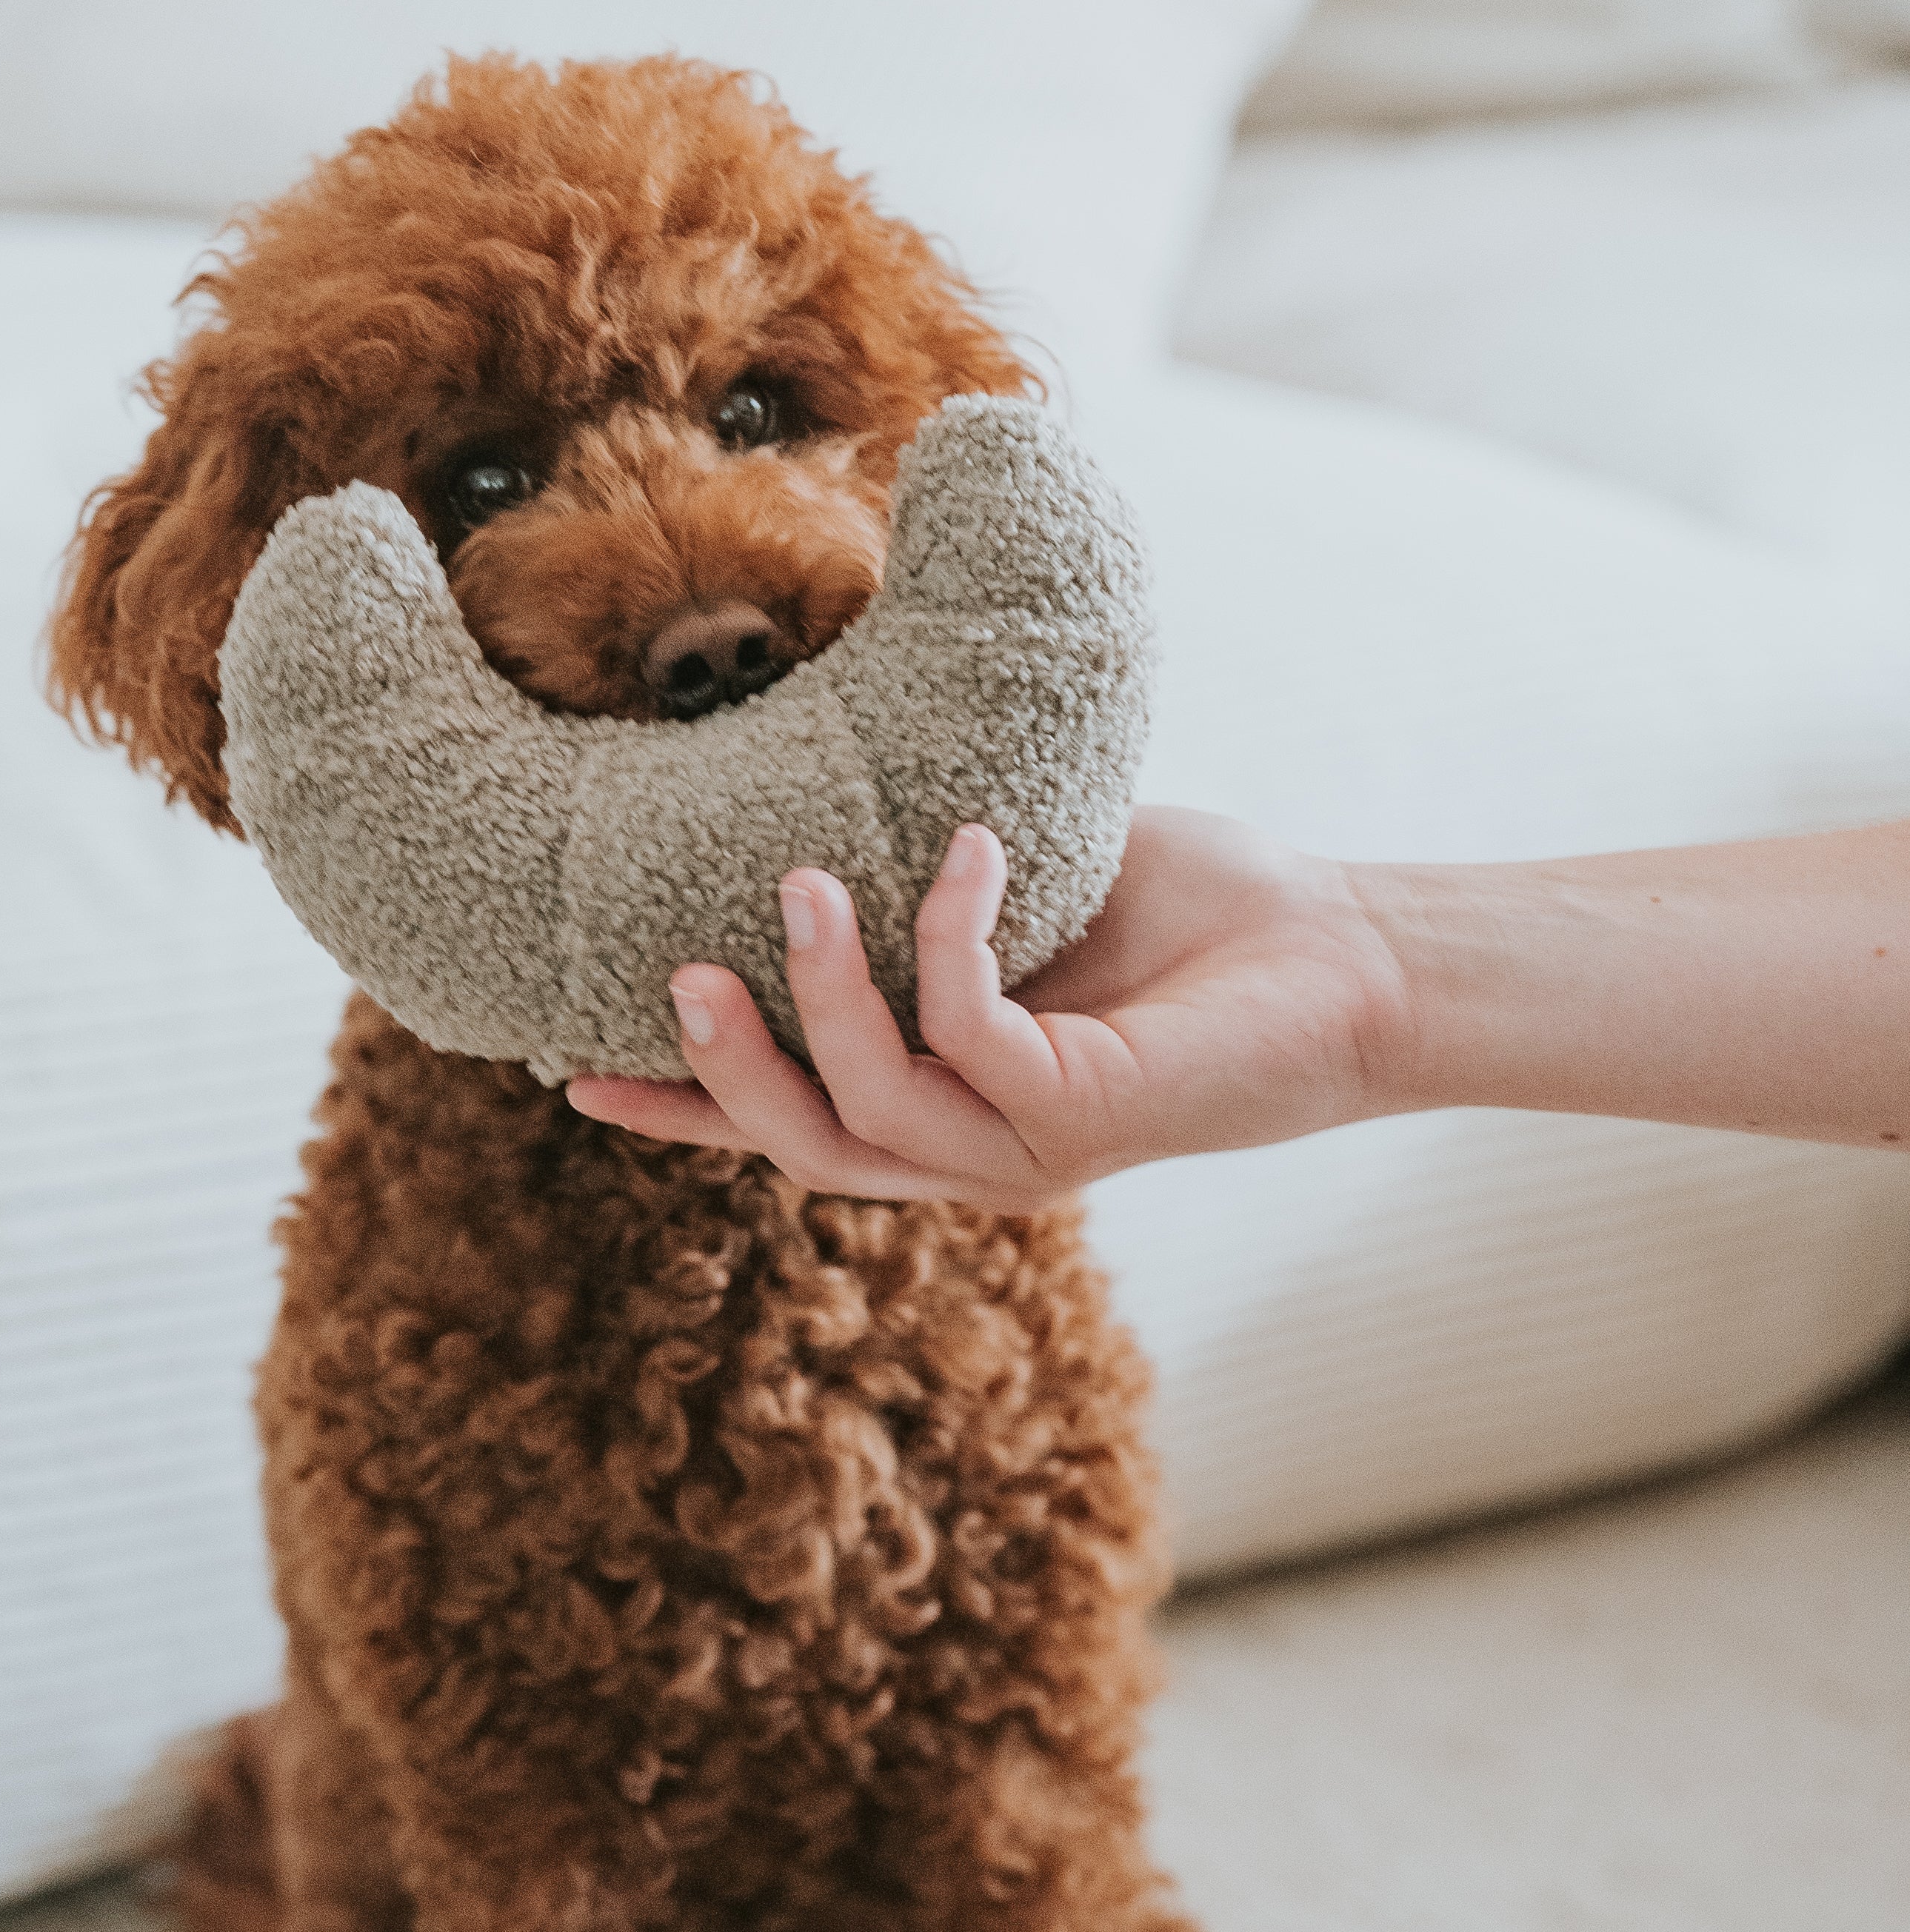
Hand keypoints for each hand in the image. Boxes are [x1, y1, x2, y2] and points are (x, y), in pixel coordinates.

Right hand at [565, 810, 1412, 1210]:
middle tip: (679, 970)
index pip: (791, 1122)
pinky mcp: (1087, 1117)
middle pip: (807, 1143)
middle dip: (724, 1070)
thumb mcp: (1028, 882)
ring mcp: (1029, 1148)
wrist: (1351, 956)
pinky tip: (977, 848)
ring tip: (800, 886)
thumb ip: (926, 872)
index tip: (579, 1074)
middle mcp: (977, 1149)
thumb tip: (823, 782)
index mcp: (948, 1104)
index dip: (686, 1109)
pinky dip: (952, 933)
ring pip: (869, 1109)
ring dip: (819, 998)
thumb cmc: (1200, 916)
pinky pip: (970, 1031)